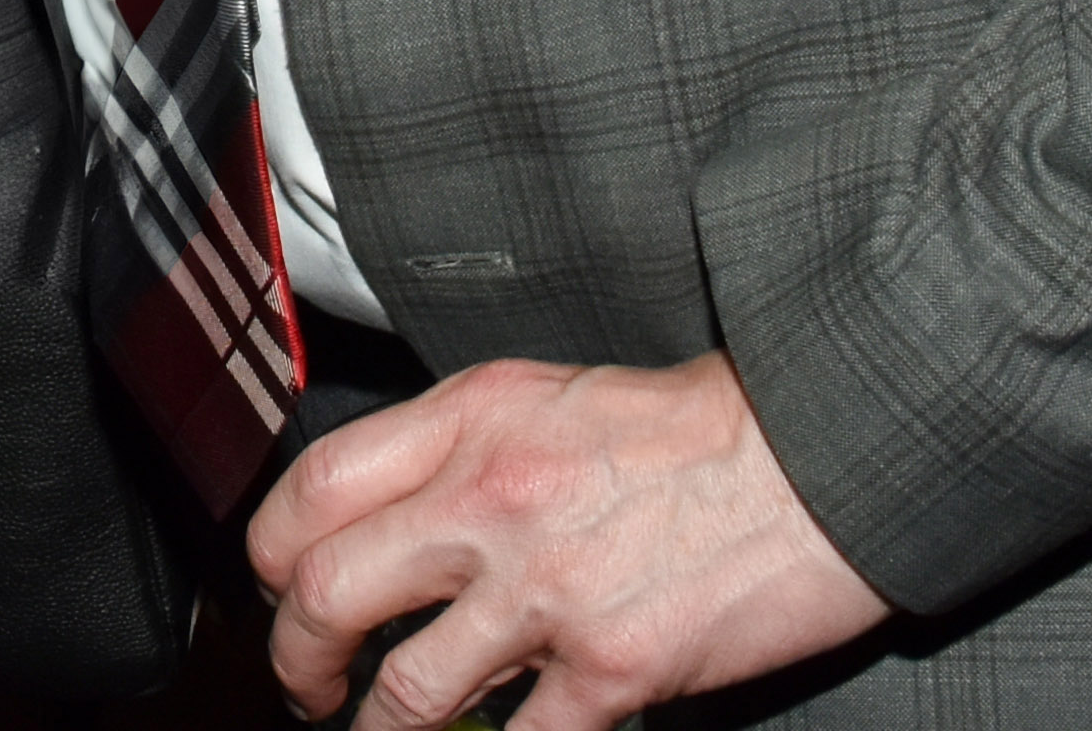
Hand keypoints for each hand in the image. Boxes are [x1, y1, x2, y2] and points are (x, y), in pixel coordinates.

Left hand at [243, 351, 886, 726]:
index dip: (271, 555)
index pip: (312, 490)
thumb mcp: (549, 394)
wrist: (819, 457)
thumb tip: (388, 514)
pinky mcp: (612, 672)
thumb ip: (459, 446)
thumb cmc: (695, 428)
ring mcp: (547, 593)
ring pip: (404, 693)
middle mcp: (490, 502)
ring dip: (371, 730)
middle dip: (294, 659)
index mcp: (468, 422)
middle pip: (325, 593)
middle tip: (303, 682)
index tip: (279, 587)